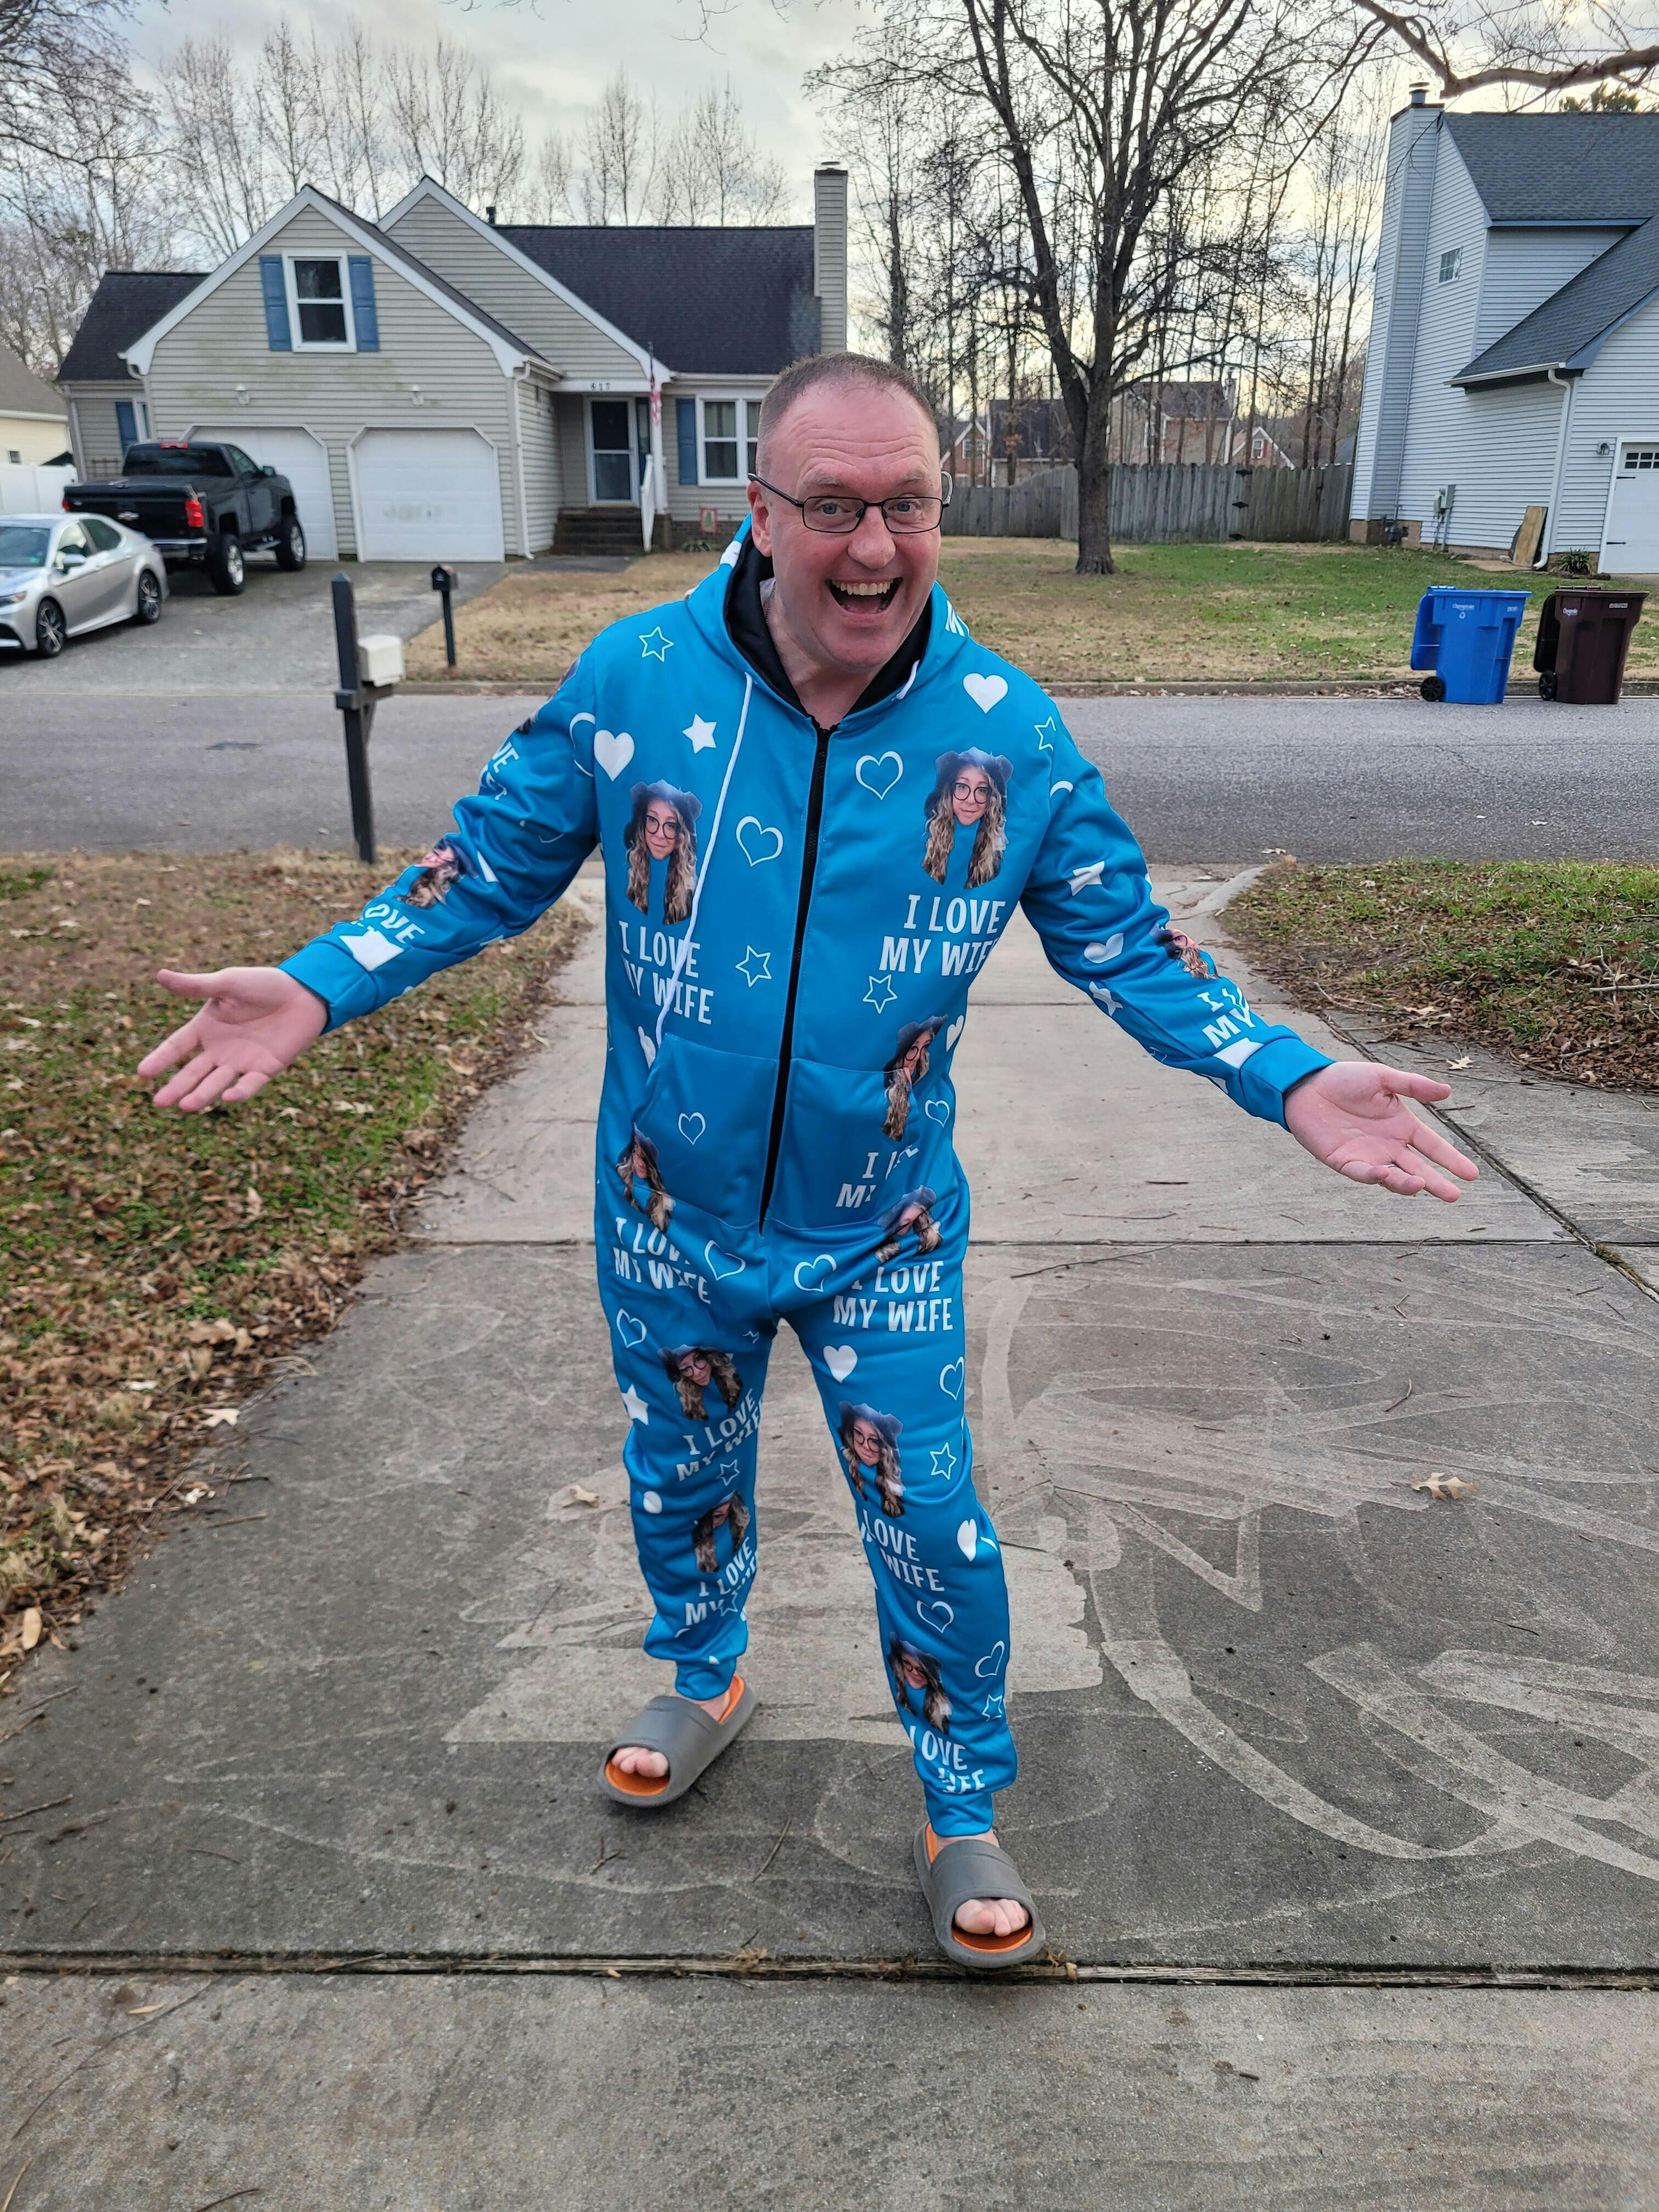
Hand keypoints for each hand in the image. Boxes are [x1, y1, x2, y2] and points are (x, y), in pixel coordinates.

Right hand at [138, 966, 327, 1111]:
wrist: (304, 993)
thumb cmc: (263, 984)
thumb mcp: (228, 983)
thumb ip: (196, 986)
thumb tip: (159, 975)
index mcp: (206, 1028)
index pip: (177, 1047)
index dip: (160, 1059)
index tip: (143, 1072)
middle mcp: (219, 1049)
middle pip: (193, 1071)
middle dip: (177, 1087)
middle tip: (159, 1103)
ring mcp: (241, 1061)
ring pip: (216, 1082)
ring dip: (202, 1094)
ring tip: (185, 1106)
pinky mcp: (265, 1069)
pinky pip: (250, 1084)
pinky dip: (240, 1091)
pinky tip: (228, 1097)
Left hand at [1283, 1061, 1478, 1202]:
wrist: (1307, 1085)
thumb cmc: (1345, 1079)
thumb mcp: (1383, 1078)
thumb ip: (1413, 1085)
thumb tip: (1447, 1091)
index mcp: (1402, 1125)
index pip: (1433, 1146)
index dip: (1451, 1159)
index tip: (1472, 1173)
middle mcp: (1388, 1145)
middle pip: (1418, 1168)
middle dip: (1436, 1182)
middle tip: (1454, 1195)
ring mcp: (1368, 1155)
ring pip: (1393, 1176)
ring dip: (1407, 1183)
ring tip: (1420, 1185)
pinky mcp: (1344, 1161)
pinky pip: (1362, 1172)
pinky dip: (1373, 1175)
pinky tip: (1384, 1172)